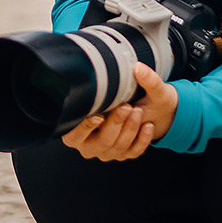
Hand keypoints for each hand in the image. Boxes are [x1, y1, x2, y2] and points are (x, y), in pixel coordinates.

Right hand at [60, 63, 178, 160]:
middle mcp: (90, 145)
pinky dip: (142, 139)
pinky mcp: (124, 154)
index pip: (73, 135)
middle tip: (126, 107)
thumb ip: (132, 78)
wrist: (142, 110)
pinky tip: (148, 126)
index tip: (98, 115)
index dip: (85, 128)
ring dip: (130, 128)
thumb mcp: (124, 87)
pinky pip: (134, 151)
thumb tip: (139, 67)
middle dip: (115, 124)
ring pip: (118, 147)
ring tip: (138, 111)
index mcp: (77, 131)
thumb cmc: (120, 97)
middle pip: (101, 142)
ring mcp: (108, 152)